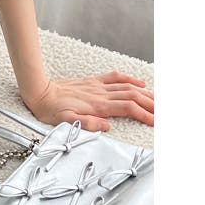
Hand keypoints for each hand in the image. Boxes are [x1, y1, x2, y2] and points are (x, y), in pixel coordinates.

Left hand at [20, 71, 153, 131]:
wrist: (40, 92)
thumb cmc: (50, 109)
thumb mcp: (65, 122)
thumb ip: (87, 124)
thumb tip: (106, 127)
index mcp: (97, 105)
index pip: (128, 109)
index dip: (144, 115)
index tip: (156, 122)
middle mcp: (101, 94)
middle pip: (133, 97)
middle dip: (152, 104)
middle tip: (164, 113)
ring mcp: (98, 86)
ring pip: (128, 87)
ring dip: (145, 93)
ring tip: (159, 101)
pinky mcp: (93, 82)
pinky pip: (115, 77)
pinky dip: (130, 79)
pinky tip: (139, 83)